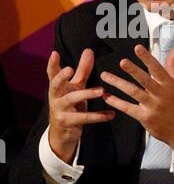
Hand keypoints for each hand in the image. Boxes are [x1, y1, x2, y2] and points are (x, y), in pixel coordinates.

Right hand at [47, 48, 114, 163]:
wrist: (62, 133)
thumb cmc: (70, 104)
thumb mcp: (76, 87)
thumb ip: (82, 70)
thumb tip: (89, 50)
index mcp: (57, 87)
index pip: (52, 73)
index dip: (52, 64)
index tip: (55, 53)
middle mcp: (55, 97)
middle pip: (56, 84)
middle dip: (62, 77)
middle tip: (70, 69)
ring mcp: (59, 110)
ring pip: (72, 100)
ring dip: (87, 94)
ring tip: (102, 91)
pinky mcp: (67, 123)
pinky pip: (84, 118)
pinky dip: (99, 116)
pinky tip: (111, 114)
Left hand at [100, 44, 173, 157]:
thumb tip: (173, 51)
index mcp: (169, 85)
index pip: (157, 69)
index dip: (147, 58)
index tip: (138, 48)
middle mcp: (160, 95)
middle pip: (145, 80)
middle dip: (133, 70)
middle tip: (122, 62)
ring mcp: (152, 107)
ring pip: (133, 93)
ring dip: (118, 83)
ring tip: (106, 76)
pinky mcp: (145, 118)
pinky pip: (128, 108)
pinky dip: (117, 102)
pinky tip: (107, 96)